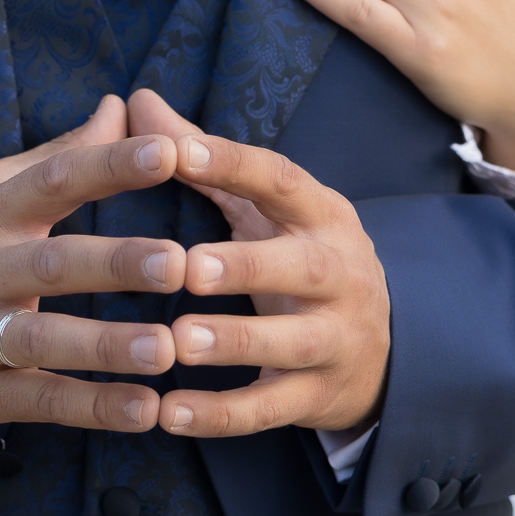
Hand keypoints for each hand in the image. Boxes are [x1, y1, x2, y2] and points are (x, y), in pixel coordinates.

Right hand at [0, 101, 187, 431]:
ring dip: (108, 346)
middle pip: (52, 264)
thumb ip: (60, 155)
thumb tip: (120, 107)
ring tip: (168, 349)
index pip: (53, 181)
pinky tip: (145, 410)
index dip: (109, 165)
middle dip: (116, 264)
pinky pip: (39, 401)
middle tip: (178, 263)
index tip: (169, 152)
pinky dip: (92, 409)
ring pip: (44, 340)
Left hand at [127, 90, 390, 436]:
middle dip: (246, 266)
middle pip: (301, 266)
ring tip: (179, 342)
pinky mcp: (317, 396)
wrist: (379, 352)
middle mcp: (339, 273)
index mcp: (322, 215)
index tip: (178, 152)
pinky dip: (220, 415)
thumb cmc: (297, 259)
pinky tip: (169, 415)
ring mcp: (335, 339)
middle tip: (188, 268)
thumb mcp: (264, 208)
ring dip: (234, 341)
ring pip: (290, 343)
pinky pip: (270, 409)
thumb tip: (135, 100)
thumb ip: (201, 158)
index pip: (282, 180)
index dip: (234, 165)